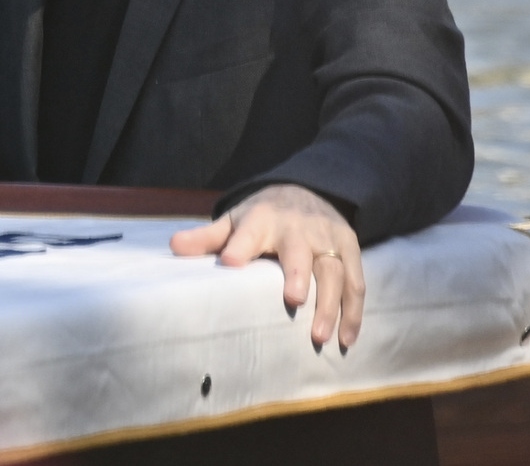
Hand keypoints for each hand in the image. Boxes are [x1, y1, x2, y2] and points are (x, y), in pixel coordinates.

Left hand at [171, 183, 365, 349]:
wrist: (308, 191)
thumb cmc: (262, 217)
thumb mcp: (233, 220)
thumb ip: (206, 237)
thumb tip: (173, 247)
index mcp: (262, 219)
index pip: (248, 232)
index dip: (240, 246)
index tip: (229, 261)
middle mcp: (298, 228)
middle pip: (299, 252)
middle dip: (298, 274)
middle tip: (294, 299)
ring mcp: (327, 239)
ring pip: (333, 272)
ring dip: (330, 305)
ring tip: (319, 337)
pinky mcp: (350, 250)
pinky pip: (356, 283)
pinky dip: (354, 312)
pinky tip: (347, 338)